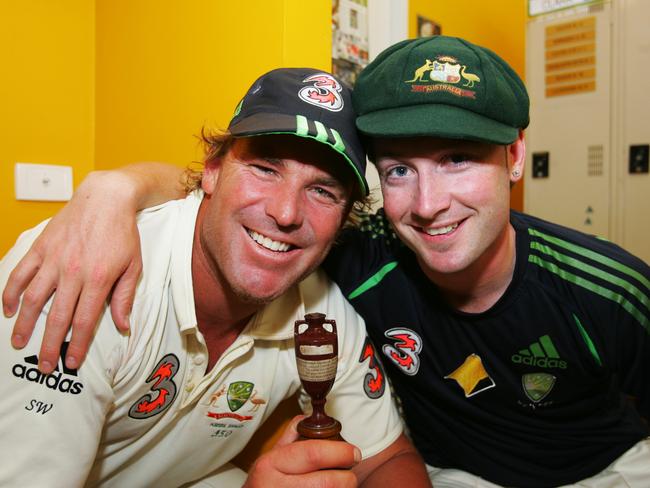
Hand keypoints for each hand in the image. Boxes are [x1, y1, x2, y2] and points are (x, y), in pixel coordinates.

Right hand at [2, 171, 142, 372]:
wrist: (106, 199)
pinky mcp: (41, 247)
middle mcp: (73, 272)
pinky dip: (11, 292)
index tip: (71, 362)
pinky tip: (8, 309)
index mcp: (98, 279)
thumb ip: (125, 297)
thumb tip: (123, 326)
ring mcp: (53, 259)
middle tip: (45, 365)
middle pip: (57, 317)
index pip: (83, 321)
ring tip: (18, 343)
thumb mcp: (134, 266)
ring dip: (24, 324)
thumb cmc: (123, 233)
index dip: (76, 345)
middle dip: (49, 345)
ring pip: (32, 298)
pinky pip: (20, 273)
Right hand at [244, 416, 360, 487]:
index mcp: (271, 463)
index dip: (340, 452)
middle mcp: (276, 486)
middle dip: (346, 478)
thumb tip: (310, 417)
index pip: (313, 453)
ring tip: (338, 484)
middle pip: (326, 482)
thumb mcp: (272, 457)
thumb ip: (292, 437)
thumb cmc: (264, 483)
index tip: (354, 453)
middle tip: (350, 475)